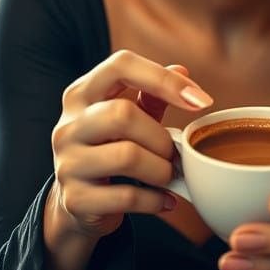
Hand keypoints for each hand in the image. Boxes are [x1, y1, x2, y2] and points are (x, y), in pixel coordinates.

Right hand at [46, 50, 212, 246]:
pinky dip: (155, 199)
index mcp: (82, 94)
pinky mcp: (76, 199)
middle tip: (174, 155)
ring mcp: (68, 163)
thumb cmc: (110, 150)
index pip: (120, 65)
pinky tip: (164, 200)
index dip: (164, 79)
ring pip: (126, 156)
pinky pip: (127, 196)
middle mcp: (69, 124)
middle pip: (122, 114)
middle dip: (161, 138)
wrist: (79, 204)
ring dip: (161, 170)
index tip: (201, 101)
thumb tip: (181, 70)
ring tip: (169, 177)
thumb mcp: (128, 118)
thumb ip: (152, 95)